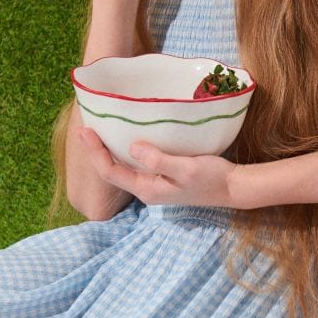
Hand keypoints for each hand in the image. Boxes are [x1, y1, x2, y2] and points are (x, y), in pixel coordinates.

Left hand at [76, 128, 242, 208]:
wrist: (234, 188)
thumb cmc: (212, 178)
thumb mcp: (186, 168)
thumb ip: (159, 160)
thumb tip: (134, 148)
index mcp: (147, 189)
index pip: (111, 172)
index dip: (95, 152)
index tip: (85, 131)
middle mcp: (146, 189)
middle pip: (111, 171)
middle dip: (96, 151)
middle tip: (84, 127)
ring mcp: (153, 184)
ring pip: (122, 167)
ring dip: (108, 150)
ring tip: (98, 130)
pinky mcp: (162, 176)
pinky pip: (135, 163)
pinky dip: (124, 150)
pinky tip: (124, 137)